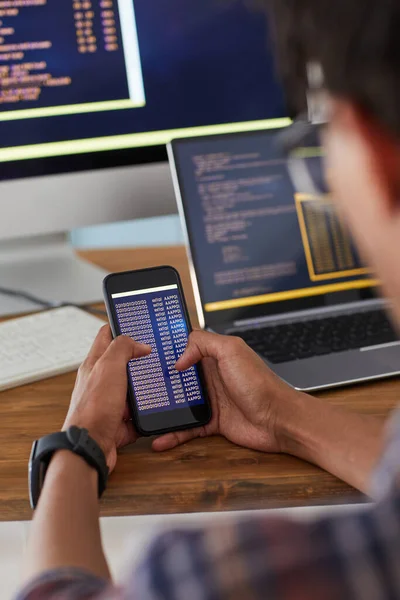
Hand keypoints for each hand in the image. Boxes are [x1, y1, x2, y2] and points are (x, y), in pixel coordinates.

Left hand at [63, 325, 150, 471]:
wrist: (91, 447)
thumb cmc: (93, 409)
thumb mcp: (109, 367)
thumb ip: (122, 348)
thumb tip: (139, 343)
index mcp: (95, 364)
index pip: (107, 336)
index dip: (121, 326)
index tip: (139, 322)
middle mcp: (102, 382)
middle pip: (124, 363)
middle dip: (141, 358)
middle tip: (158, 352)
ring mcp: (111, 402)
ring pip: (134, 389)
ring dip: (147, 386)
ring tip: (165, 378)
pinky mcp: (120, 422)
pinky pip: (138, 414)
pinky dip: (149, 412)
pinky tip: (160, 406)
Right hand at [152, 330, 304, 453]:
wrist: (279, 420)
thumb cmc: (261, 384)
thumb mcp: (231, 351)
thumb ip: (203, 343)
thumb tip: (179, 358)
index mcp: (214, 356)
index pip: (185, 348)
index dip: (167, 350)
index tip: (147, 354)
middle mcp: (211, 376)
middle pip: (178, 378)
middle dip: (159, 382)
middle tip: (136, 386)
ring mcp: (212, 400)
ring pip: (180, 403)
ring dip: (163, 409)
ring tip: (142, 414)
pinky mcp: (213, 422)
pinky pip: (188, 428)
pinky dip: (173, 434)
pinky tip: (160, 439)